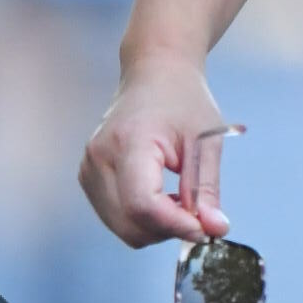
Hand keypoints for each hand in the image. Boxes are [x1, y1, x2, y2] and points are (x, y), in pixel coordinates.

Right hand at [78, 55, 233, 248]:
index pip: (143, 204)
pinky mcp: (88, 178)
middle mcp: (98, 158)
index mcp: (129, 141)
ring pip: (122, 228)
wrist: (155, 72)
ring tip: (180, 198)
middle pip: (130, 223)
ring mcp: (88, 169)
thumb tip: (214, 230)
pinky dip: (142, 218)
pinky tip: (161, 195)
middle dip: (168, 228)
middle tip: (198, 212)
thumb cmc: (183, 99)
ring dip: (156, 226)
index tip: (205, 228)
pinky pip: (116, 217)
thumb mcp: (206, 140)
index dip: (175, 224)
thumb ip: (207, 188)